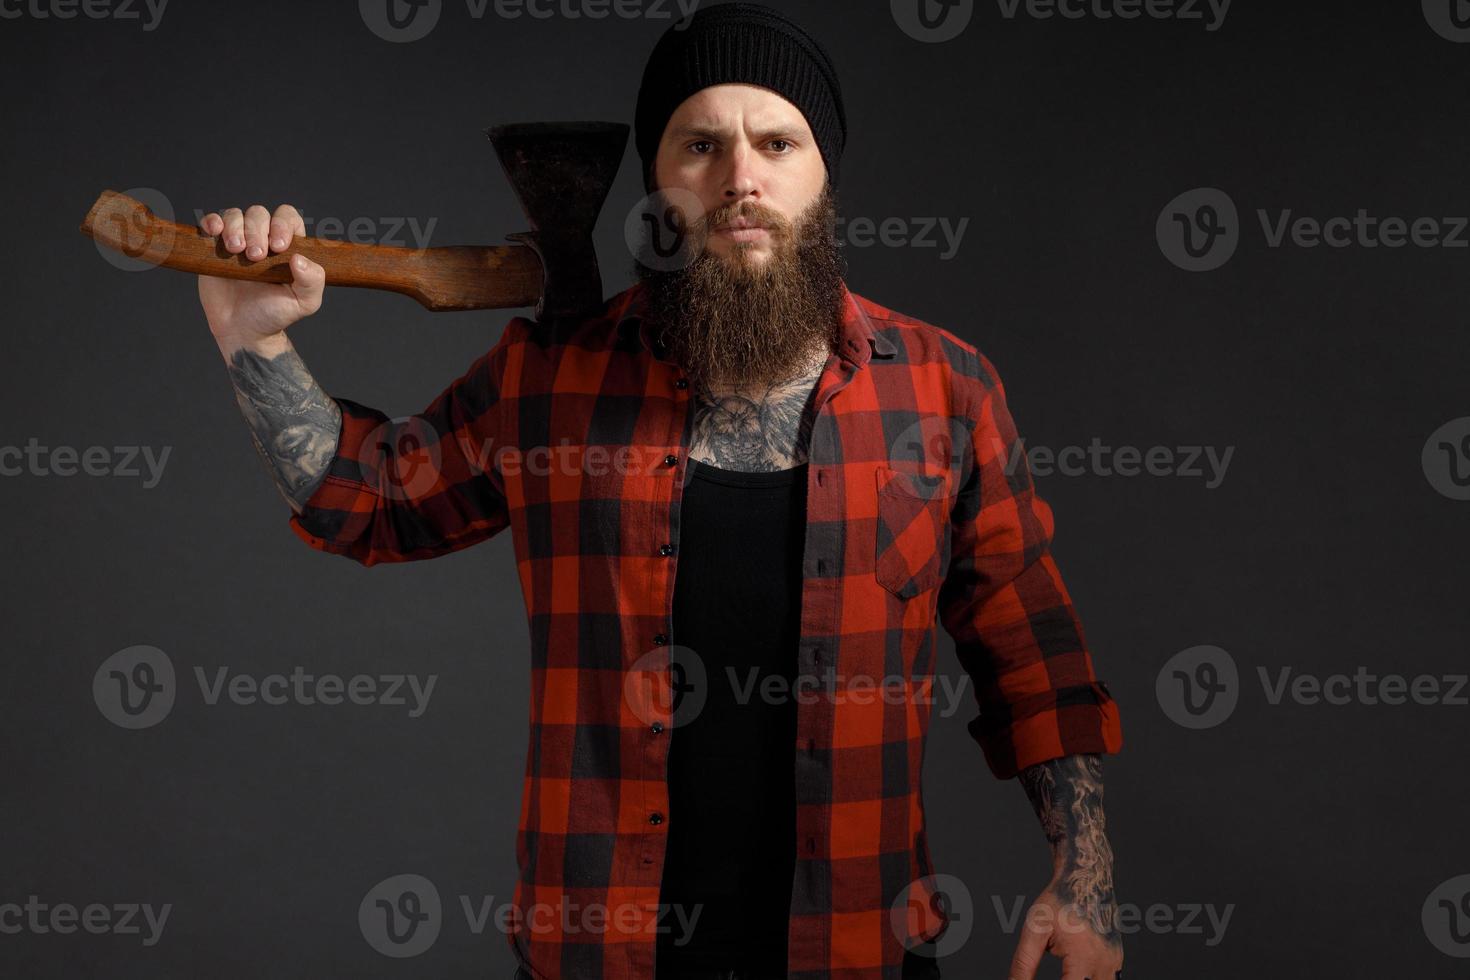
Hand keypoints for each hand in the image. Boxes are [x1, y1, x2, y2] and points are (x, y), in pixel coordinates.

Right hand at [197, 203, 323, 349]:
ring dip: (235, 228)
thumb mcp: (303, 303)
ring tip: (236, 250)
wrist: (243, 330)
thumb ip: (312, 281)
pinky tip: (215, 231)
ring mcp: (238, 241)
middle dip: (257, 231)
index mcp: (288, 247)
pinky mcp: (214, 247)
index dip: (282, 225)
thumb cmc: (275, 314)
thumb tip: (300, 259)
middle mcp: (263, 238)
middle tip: (255, 257)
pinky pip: (212, 223)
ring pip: (236, 215)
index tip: (278, 247)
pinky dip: (212, 221)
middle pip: (259, 214)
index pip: (288, 218)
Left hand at [1008, 881, 1123, 979]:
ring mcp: (1114, 963)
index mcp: (1083, 958)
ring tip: (1064, 973)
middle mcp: (1104, 964)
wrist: (1086, 878)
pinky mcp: (1116, 960)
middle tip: (1056, 975)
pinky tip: (1075, 976)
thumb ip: (1024, 964)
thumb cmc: (1059, 901)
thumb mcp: (1035, 931)